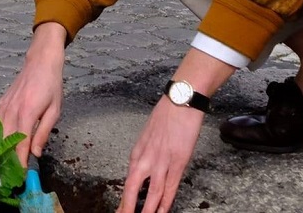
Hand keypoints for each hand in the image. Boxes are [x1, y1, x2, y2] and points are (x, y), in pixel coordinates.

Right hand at [0, 22, 66, 166]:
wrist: (40, 61)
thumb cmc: (51, 85)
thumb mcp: (54, 110)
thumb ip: (44, 132)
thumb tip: (35, 154)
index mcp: (27, 112)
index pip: (20, 144)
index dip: (19, 162)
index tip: (20, 177)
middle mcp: (11, 110)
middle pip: (5, 141)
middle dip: (7, 159)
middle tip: (10, 176)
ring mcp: (3, 106)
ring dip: (1, 149)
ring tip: (5, 165)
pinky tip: (1, 145)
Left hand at [117, 97, 203, 212]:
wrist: (181, 101)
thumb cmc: (166, 114)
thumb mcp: (148, 134)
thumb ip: (145, 152)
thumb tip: (144, 166)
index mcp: (138, 152)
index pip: (128, 182)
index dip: (125, 199)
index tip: (121, 210)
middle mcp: (146, 158)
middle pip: (132, 189)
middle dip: (128, 208)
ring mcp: (161, 161)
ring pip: (152, 193)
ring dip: (148, 211)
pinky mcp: (177, 161)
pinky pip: (170, 187)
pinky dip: (166, 202)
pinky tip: (162, 211)